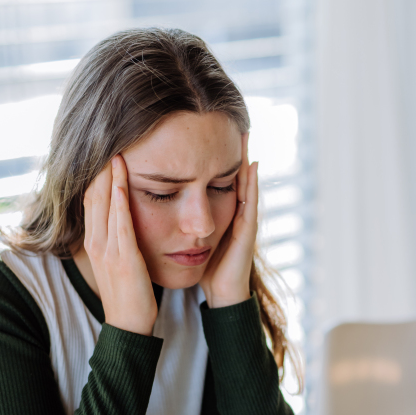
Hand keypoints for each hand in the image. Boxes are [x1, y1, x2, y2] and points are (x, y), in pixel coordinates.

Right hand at [83, 155, 157, 334]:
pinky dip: (119, 197)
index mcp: (94, 241)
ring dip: (109, 174)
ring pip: (104, 203)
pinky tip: (122, 178)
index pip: (91, 199)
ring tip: (115, 148)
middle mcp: (95, 241)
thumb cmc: (128, 293)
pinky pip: (119, 221)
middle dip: (99, 167)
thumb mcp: (117, 260)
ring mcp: (107, 249)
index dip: (96, 174)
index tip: (104, 151)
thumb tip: (121, 220)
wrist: (129, 324)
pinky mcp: (122, 257)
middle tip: (107, 138)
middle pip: (93, 195)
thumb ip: (116, 239)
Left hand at [200, 134, 257, 308]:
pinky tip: (252, 165)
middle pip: (233, 174)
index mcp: (218, 212)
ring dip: (245, 158)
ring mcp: (243, 220)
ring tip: (243, 133)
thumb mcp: (191, 237)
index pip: (216, 177)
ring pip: (245, 183)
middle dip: (231, 150)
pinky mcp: (247, 230)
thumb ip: (183, 220)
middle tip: (229, 120)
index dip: (212, 156)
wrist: (221, 294)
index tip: (204, 130)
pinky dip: (251, 183)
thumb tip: (163, 203)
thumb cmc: (207, 268)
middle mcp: (234, 212)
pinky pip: (250, 201)